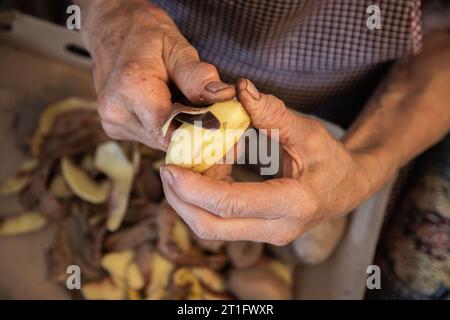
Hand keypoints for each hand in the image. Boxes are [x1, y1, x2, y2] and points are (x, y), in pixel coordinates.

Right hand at [80, 0, 234, 148]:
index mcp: (131, 89)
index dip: (198, 132)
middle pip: (167, 138)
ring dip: (175, 126)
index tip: (217, 124)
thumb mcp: (176, 47)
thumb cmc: (145, 34)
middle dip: (189, 127)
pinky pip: (148, 136)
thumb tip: (224, 97)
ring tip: (177, 100)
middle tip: (201, 106)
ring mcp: (112, 122)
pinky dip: (162, 125)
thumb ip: (198, 77)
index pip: (172, 131)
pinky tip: (162, 104)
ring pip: (159, 140)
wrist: (111, 30)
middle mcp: (116, 111)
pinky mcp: (113, 128)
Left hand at [160, 79, 374, 244]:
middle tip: (165, 171)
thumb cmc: (330, 159)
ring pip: (211, 230)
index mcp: (293, 203)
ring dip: (187, 203)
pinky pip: (220, 223)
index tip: (169, 167)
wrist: (346, 189)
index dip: (194, 188)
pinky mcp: (258, 232)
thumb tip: (240, 88)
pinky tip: (201, 176)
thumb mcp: (308, 132)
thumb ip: (273, 112)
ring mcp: (267, 235)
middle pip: (212, 228)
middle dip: (180, 201)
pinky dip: (202, 202)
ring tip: (180, 170)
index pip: (230, 204)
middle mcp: (277, 229)